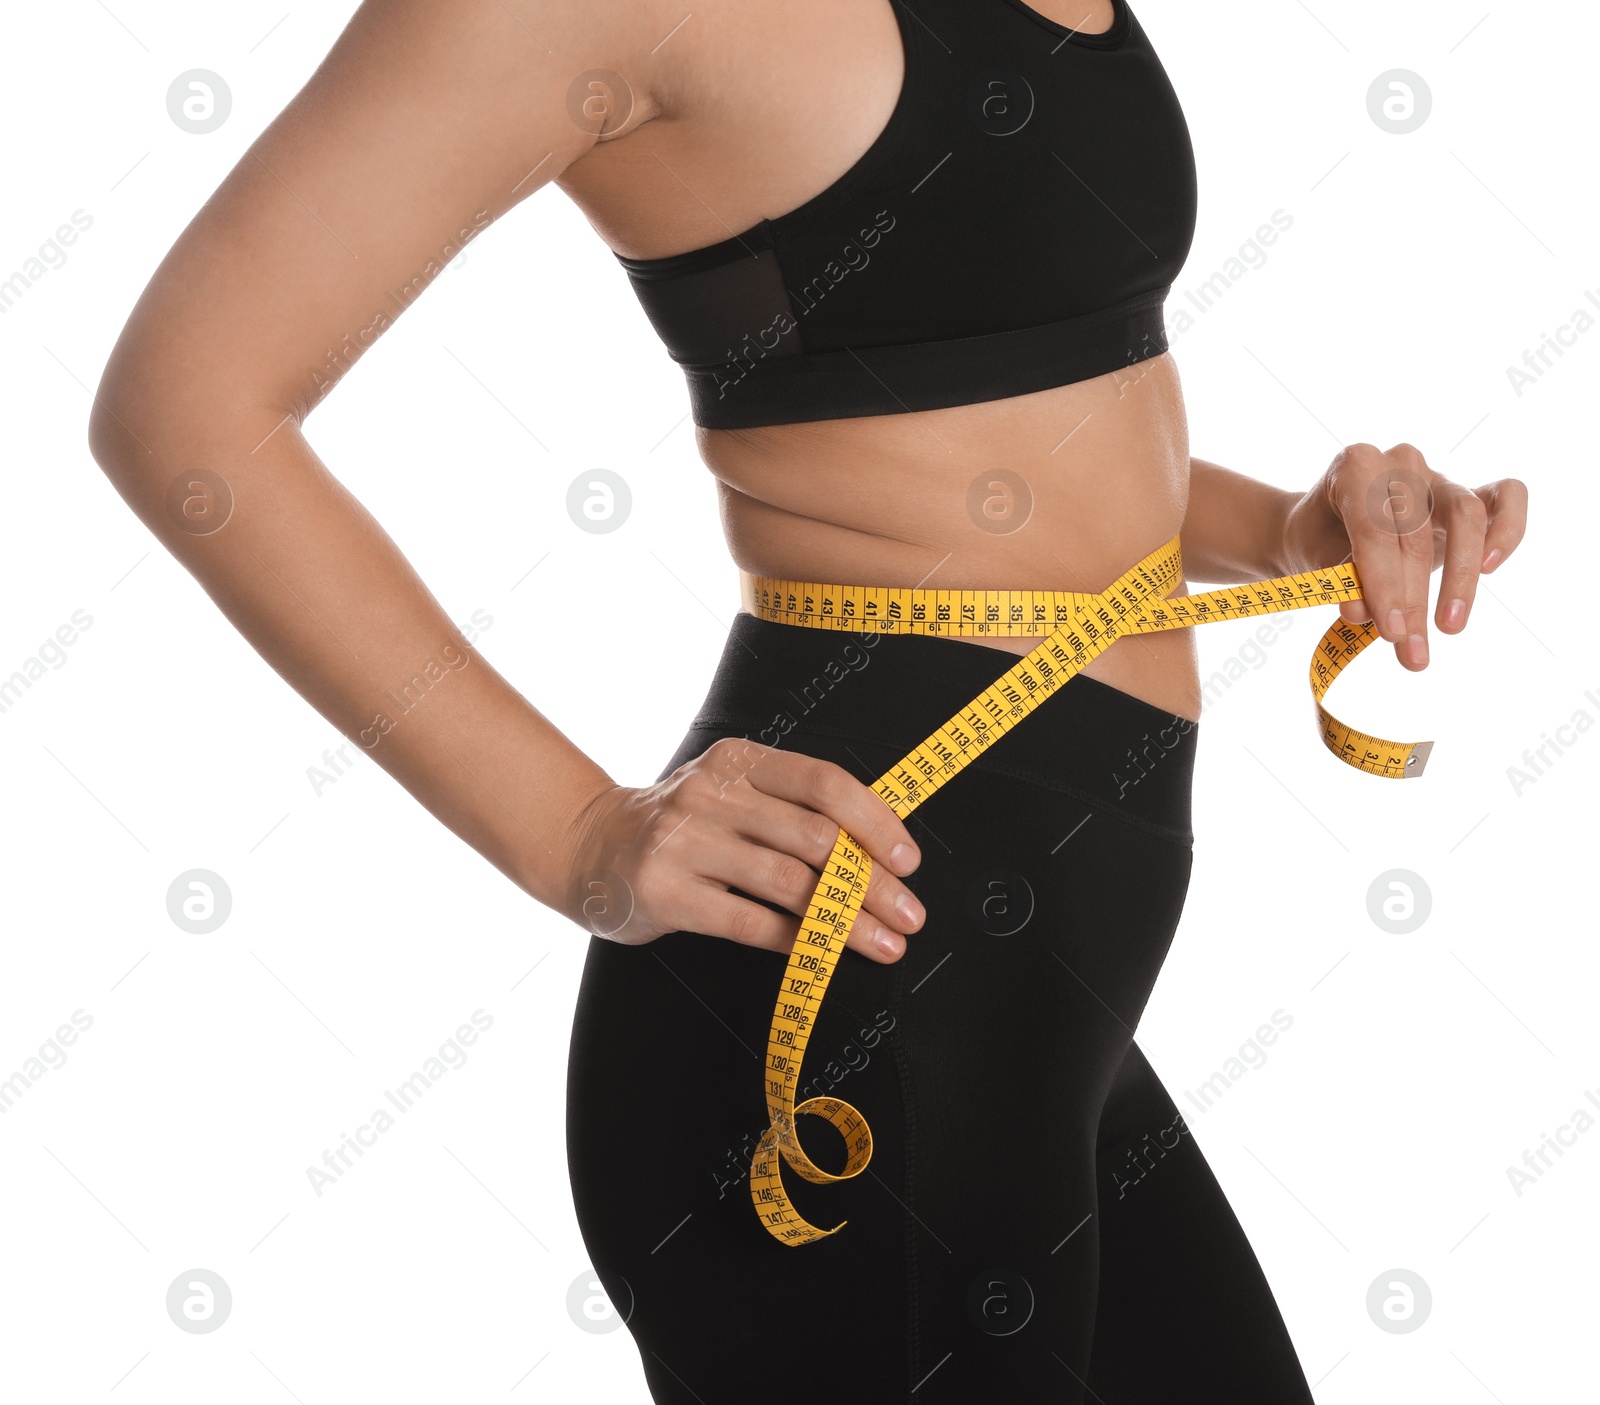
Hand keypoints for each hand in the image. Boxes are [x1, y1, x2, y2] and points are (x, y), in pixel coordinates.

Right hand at [558, 737, 925, 961]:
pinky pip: (749, 923)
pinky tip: (824, 956)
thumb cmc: (683, 826)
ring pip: (790, 884)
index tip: (908, 861)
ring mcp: (685, 842)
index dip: (875, 822)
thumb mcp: (731, 793)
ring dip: (847, 920)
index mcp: (740, 761)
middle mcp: (712, 793)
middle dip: (873, 883)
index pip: (823, 784)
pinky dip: (796, 942)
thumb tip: (879, 848)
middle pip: (815, 838)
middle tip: (910, 915)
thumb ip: (791, 809)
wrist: (590, 846)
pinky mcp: (666, 892)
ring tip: (886, 944)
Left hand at [1280, 442, 1527, 670]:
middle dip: (1413, 598)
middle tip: (1410, 650)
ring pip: (1465, 517)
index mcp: (1354, 468)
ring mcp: (1438, 474)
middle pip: (1416, 533)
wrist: (1327, 527)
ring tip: (1449, 627)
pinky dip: (1508, 528)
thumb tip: (1361, 612)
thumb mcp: (1318, 563)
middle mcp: (1399, 462)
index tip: (1391, 632)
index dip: (1384, 584)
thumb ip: (1341, 582)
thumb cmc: (1321, 542)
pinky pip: (1508, 497)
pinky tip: (1490, 568)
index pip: (1374, 528)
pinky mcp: (1471, 491)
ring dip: (1460, 579)